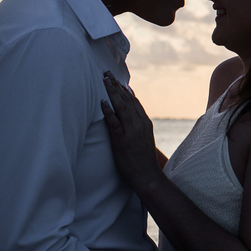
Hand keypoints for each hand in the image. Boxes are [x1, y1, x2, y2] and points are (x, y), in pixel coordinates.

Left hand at [100, 71, 160, 192]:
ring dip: (111, 93)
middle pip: (127, 100)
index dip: (124, 89)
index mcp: (145, 123)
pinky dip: (108, 111)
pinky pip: (115, 123)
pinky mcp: (122, 141)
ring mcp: (132, 132)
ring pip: (121, 107)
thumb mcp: (143, 140)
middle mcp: (140, 124)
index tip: (116, 79)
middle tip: (106, 73)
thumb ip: (137, 127)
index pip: (134, 101)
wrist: (147, 177)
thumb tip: (129, 119)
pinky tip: (102, 102)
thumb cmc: (143, 161)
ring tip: (103, 80)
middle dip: (116, 86)